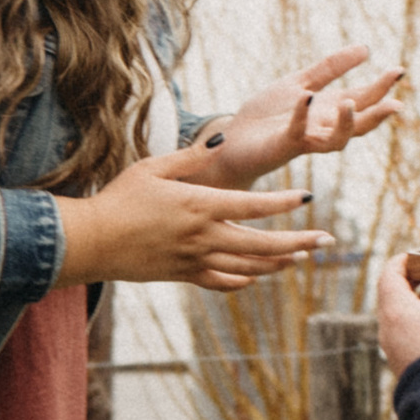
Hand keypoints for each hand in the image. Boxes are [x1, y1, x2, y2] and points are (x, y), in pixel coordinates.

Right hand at [58, 150, 325, 291]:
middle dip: (299, 241)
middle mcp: (203, 237)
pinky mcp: (184, 276)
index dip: (284, 202)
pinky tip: (258, 275)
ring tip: (301, 256)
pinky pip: (223, 282)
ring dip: (279, 263)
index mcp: (199, 206)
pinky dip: (245, 280)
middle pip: (262, 244)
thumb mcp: (155, 167)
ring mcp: (195, 261)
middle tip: (327, 239)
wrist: (92, 242)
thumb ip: (194, 156)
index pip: (253, 205)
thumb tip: (225, 137)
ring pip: (249, 268)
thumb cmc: (120, 199)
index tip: (309, 198)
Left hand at [180, 47, 405, 182]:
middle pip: (359, 124)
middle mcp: (323, 127)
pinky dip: (302, 116)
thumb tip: (366, 48)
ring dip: (347, 124)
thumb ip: (330, 68)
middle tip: (396, 102)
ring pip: (336, 140)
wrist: (233, 141)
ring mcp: (306, 138)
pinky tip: (306, 97)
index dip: (381, 87)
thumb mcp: (301, 84)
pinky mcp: (283, 145)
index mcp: (329, 110)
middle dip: (377, 113)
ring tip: (351, 102)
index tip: (399, 71)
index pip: (363, 99)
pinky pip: (297, 133)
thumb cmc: (267, 116)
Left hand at [376, 249, 419, 378]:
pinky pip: (402, 329)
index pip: (390, 272)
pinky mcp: (399, 360)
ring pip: (398, 311)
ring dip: (418, 297)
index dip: (408, 258)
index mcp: (396, 311)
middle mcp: (386, 328)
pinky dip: (417, 316)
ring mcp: (390, 346)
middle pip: (392, 291)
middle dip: (415, 276)